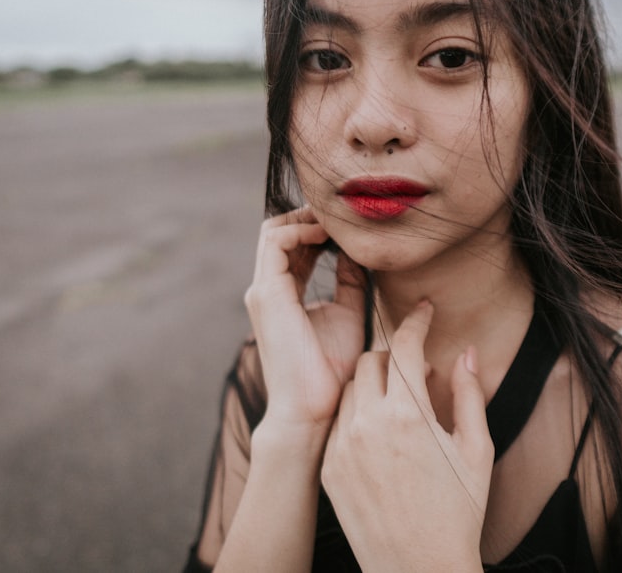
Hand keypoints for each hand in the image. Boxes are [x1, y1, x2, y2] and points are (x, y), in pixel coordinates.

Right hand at [245, 207, 366, 435]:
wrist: (311, 407)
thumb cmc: (331, 371)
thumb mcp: (348, 314)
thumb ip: (349, 282)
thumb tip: (358, 253)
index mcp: (283, 294)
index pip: (293, 246)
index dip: (318, 228)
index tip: (350, 225)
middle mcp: (267, 289)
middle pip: (279, 232)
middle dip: (311, 217)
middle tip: (345, 215)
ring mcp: (263, 291)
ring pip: (273, 232)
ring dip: (307, 218)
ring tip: (339, 222)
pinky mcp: (267, 294)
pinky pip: (277, 243)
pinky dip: (302, 229)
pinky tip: (331, 236)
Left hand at [321, 302, 493, 570]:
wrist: (418, 569)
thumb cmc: (457, 512)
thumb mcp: (475, 451)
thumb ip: (469, 395)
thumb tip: (467, 353)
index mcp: (410, 415)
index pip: (405, 346)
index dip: (416, 322)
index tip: (425, 312)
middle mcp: (369, 424)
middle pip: (371, 359)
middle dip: (395, 355)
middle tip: (417, 368)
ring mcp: (343, 447)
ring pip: (350, 388)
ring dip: (374, 383)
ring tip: (400, 402)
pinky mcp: (329, 468)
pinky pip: (338, 422)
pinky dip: (357, 413)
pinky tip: (380, 431)